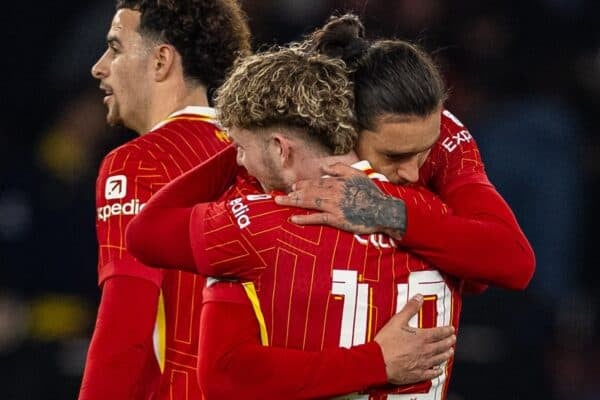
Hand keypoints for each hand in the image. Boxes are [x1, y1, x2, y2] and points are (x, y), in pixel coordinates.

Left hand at [274, 162, 406, 238]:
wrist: (383, 211)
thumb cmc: (372, 193)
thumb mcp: (357, 175)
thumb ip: (340, 168)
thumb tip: (323, 167)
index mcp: (337, 182)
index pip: (316, 182)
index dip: (303, 184)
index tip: (294, 187)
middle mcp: (333, 192)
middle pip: (308, 191)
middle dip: (293, 193)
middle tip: (279, 196)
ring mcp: (333, 206)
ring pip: (309, 202)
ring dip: (293, 202)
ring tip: (280, 202)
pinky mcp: (336, 219)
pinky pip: (317, 218)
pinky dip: (304, 218)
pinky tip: (293, 218)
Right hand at [374, 294, 455, 384]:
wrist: (379, 361)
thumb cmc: (387, 342)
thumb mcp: (397, 321)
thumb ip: (410, 309)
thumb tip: (419, 297)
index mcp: (422, 337)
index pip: (439, 333)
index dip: (447, 330)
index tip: (452, 329)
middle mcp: (426, 350)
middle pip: (442, 346)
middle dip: (449, 342)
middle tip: (453, 339)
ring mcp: (423, 363)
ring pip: (439, 359)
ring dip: (446, 354)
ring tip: (450, 352)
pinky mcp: (418, 374)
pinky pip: (432, 373)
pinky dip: (438, 371)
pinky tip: (440, 370)